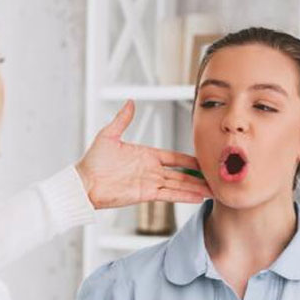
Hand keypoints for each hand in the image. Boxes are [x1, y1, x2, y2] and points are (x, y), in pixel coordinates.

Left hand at [75, 100, 210, 208]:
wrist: (84, 183)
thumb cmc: (93, 160)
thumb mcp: (109, 135)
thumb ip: (123, 120)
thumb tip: (130, 102)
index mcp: (146, 155)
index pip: (173, 157)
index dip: (188, 160)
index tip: (203, 160)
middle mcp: (151, 170)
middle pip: (181, 173)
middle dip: (198, 176)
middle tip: (215, 177)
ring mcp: (150, 183)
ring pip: (179, 185)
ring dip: (196, 187)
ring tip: (213, 190)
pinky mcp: (146, 194)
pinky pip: (169, 195)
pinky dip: (184, 196)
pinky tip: (198, 197)